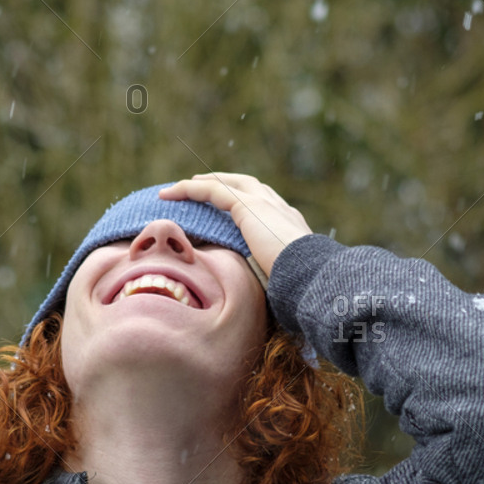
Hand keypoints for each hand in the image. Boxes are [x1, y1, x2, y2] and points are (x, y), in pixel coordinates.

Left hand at [159, 172, 313, 277]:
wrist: (312, 275)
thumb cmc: (303, 287)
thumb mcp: (286, 281)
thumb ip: (273, 280)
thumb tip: (266, 299)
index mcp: (290, 224)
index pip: (265, 205)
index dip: (245, 203)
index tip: (229, 207)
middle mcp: (279, 208)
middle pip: (246, 186)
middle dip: (225, 184)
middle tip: (203, 186)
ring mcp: (265, 203)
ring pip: (227, 184)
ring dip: (203, 184)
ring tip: (182, 187)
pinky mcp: (248, 205)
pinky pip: (211, 191)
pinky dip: (190, 190)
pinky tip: (171, 193)